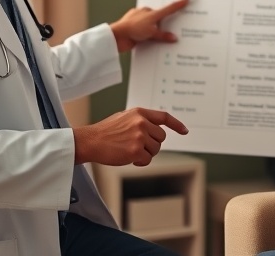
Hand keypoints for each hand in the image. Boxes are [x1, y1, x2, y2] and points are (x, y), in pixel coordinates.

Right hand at [72, 107, 188, 165]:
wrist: (90, 141)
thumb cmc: (105, 132)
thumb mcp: (124, 118)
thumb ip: (140, 120)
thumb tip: (154, 128)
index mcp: (139, 113)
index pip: (164, 117)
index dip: (176, 124)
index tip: (185, 131)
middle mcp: (141, 122)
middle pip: (161, 137)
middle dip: (153, 144)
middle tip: (138, 146)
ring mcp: (139, 136)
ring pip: (155, 149)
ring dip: (146, 153)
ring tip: (130, 151)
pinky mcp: (136, 150)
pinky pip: (147, 159)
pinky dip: (140, 162)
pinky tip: (129, 158)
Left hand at [110, 0, 189, 51]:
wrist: (117, 36)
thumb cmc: (131, 28)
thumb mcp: (151, 32)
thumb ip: (163, 35)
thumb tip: (173, 37)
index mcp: (150, 11)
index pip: (168, 8)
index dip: (177, 4)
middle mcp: (145, 15)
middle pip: (160, 18)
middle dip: (166, 23)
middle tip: (175, 27)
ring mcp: (139, 22)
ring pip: (152, 26)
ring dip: (156, 32)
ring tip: (161, 38)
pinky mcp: (135, 31)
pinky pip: (146, 33)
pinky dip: (149, 36)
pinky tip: (151, 41)